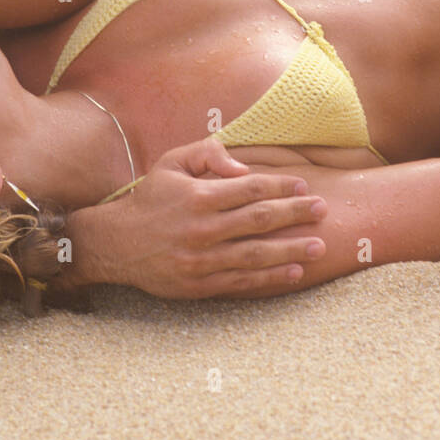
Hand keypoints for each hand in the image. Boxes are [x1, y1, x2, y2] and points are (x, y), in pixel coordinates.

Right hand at [74, 135, 327, 298]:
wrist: (116, 244)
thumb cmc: (151, 197)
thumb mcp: (172, 163)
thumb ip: (207, 154)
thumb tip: (242, 167)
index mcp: (198, 196)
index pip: (250, 189)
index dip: (280, 187)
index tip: (304, 186)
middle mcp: (202, 229)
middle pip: (259, 221)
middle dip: (295, 214)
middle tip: (323, 210)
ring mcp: (202, 260)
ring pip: (255, 255)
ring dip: (290, 250)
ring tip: (318, 245)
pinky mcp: (199, 284)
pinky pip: (242, 282)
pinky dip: (270, 278)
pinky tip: (294, 272)